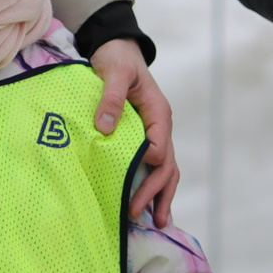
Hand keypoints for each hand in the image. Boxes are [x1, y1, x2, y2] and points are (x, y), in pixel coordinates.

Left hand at [91, 38, 178, 226]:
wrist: (116, 49)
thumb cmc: (116, 59)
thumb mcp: (113, 72)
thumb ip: (110, 97)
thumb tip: (106, 127)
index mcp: (158, 113)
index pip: (159, 147)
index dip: (147, 165)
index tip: (130, 180)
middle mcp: (161, 127)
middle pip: (166, 166)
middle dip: (155, 192)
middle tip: (137, 214)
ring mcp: (155, 134)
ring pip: (166, 171)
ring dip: (161, 196)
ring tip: (156, 223)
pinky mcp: (144, 138)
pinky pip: (154, 166)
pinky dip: (154, 187)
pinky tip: (149, 206)